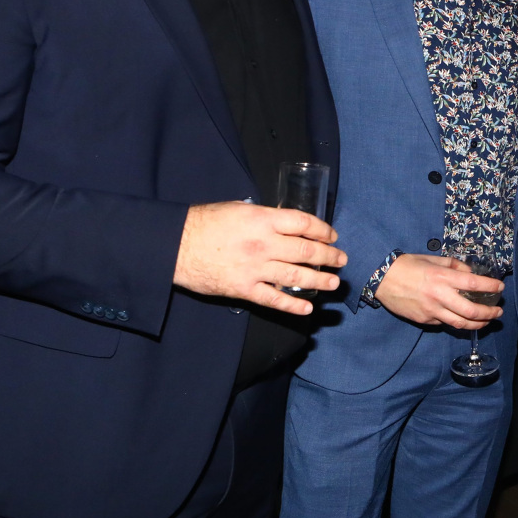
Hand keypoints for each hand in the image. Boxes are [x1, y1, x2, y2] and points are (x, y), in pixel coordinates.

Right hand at [174, 201, 346, 316]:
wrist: (176, 245)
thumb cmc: (205, 222)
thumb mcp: (239, 209)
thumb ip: (264, 217)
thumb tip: (284, 223)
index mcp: (263, 220)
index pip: (303, 224)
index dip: (322, 230)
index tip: (332, 236)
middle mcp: (264, 244)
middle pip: (306, 251)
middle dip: (328, 256)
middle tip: (341, 260)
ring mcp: (255, 268)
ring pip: (295, 276)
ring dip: (319, 280)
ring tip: (333, 283)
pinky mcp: (243, 289)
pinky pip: (273, 299)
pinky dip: (292, 304)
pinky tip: (306, 308)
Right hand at [373, 253, 503, 329]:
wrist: (382, 278)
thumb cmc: (408, 265)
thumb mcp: (433, 259)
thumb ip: (453, 266)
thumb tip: (470, 272)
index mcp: (442, 277)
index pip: (473, 284)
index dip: (490, 287)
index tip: (500, 287)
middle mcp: (439, 296)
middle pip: (471, 311)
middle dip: (489, 313)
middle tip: (498, 311)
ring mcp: (431, 311)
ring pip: (460, 323)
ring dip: (478, 324)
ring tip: (487, 321)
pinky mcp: (424, 320)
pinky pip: (444, 323)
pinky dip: (456, 321)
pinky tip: (462, 318)